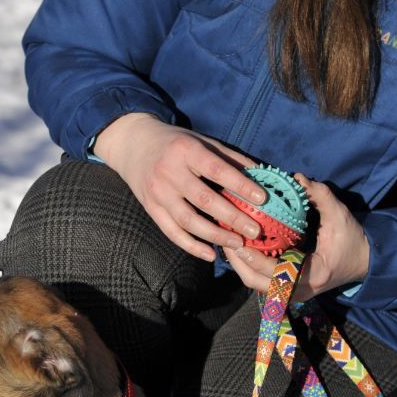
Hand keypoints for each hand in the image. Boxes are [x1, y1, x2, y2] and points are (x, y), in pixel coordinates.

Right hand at [93, 113, 269, 260]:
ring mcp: (158, 193)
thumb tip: (261, 174)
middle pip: (205, 200)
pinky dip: (192, 246)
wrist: (134, 144)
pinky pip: (172, 232)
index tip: (262, 198)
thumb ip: (229, 158)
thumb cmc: (176, 142)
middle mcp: (169, 172)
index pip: (218, 170)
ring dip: (215, 235)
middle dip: (233, 217)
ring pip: (188, 221)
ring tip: (238, 243)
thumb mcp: (201, 141)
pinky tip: (211, 254)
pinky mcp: (151, 208)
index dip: (241, 185)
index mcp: (186, 150)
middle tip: (255, 230)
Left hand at [226, 175, 369, 301]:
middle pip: (257, 282)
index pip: (275, 272)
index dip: (254, 259)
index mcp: (313, 275)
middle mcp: (299, 290)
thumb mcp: (340, 215)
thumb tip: (297, 178)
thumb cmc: (353, 239)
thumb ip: (320, 196)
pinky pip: (261, 279)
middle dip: (238, 262)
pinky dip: (248, 264)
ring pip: (255, 283)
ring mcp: (292, 292)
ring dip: (240, 263)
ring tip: (227, 240)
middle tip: (225, 238)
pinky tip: (239, 245)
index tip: (238, 242)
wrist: (365, 261)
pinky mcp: (287, 288)